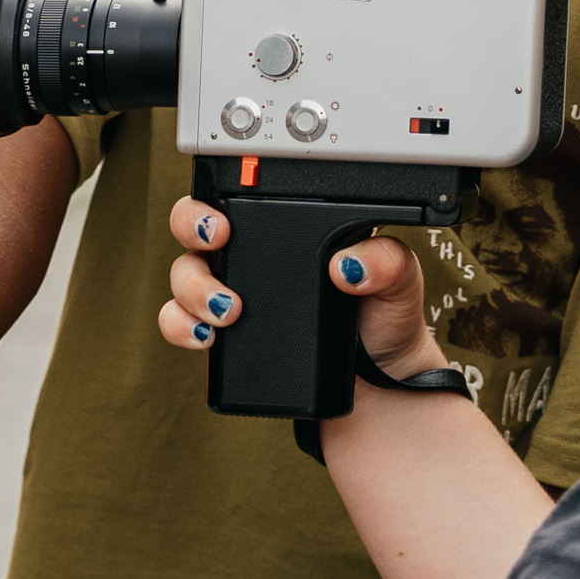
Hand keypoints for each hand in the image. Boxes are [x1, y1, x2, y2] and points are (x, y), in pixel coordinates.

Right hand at [162, 198, 445, 371]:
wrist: (379, 383)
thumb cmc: (383, 320)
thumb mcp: (399, 280)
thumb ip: (387, 260)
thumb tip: (349, 262)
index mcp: (290, 227)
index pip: (239, 195)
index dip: (218, 198)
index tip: (225, 219)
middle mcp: (252, 256)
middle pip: (195, 227)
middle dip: (193, 229)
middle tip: (218, 244)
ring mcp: (231, 293)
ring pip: (184, 275)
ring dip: (193, 288)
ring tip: (227, 310)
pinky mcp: (222, 335)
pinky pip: (180, 324)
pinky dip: (182, 327)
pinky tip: (207, 337)